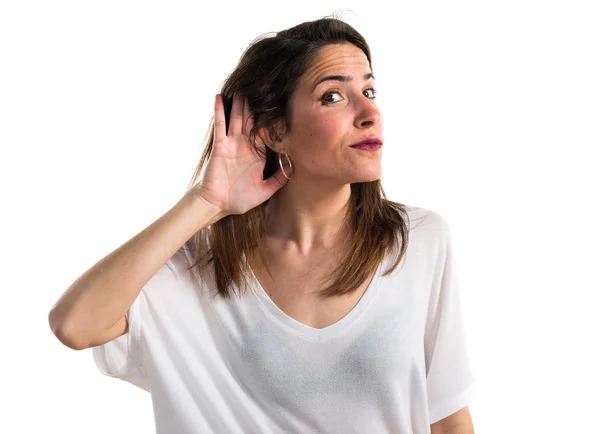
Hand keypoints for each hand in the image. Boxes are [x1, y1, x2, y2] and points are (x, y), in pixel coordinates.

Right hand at [189, 93, 288, 215]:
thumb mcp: (265, 191)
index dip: (273, 121)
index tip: (281, 105)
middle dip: (256, 106)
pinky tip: (219, 98)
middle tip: (263, 88)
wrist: (219, 204)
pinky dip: (219, 111)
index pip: (267, 133)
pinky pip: (220, 126)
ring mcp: (232, 144)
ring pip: (237, 119)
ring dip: (240, 104)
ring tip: (243, 88)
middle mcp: (245, 146)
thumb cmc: (240, 199)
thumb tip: (293, 167)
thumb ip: (279, 180)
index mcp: (258, 155)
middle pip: (252, 121)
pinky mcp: (220, 146)